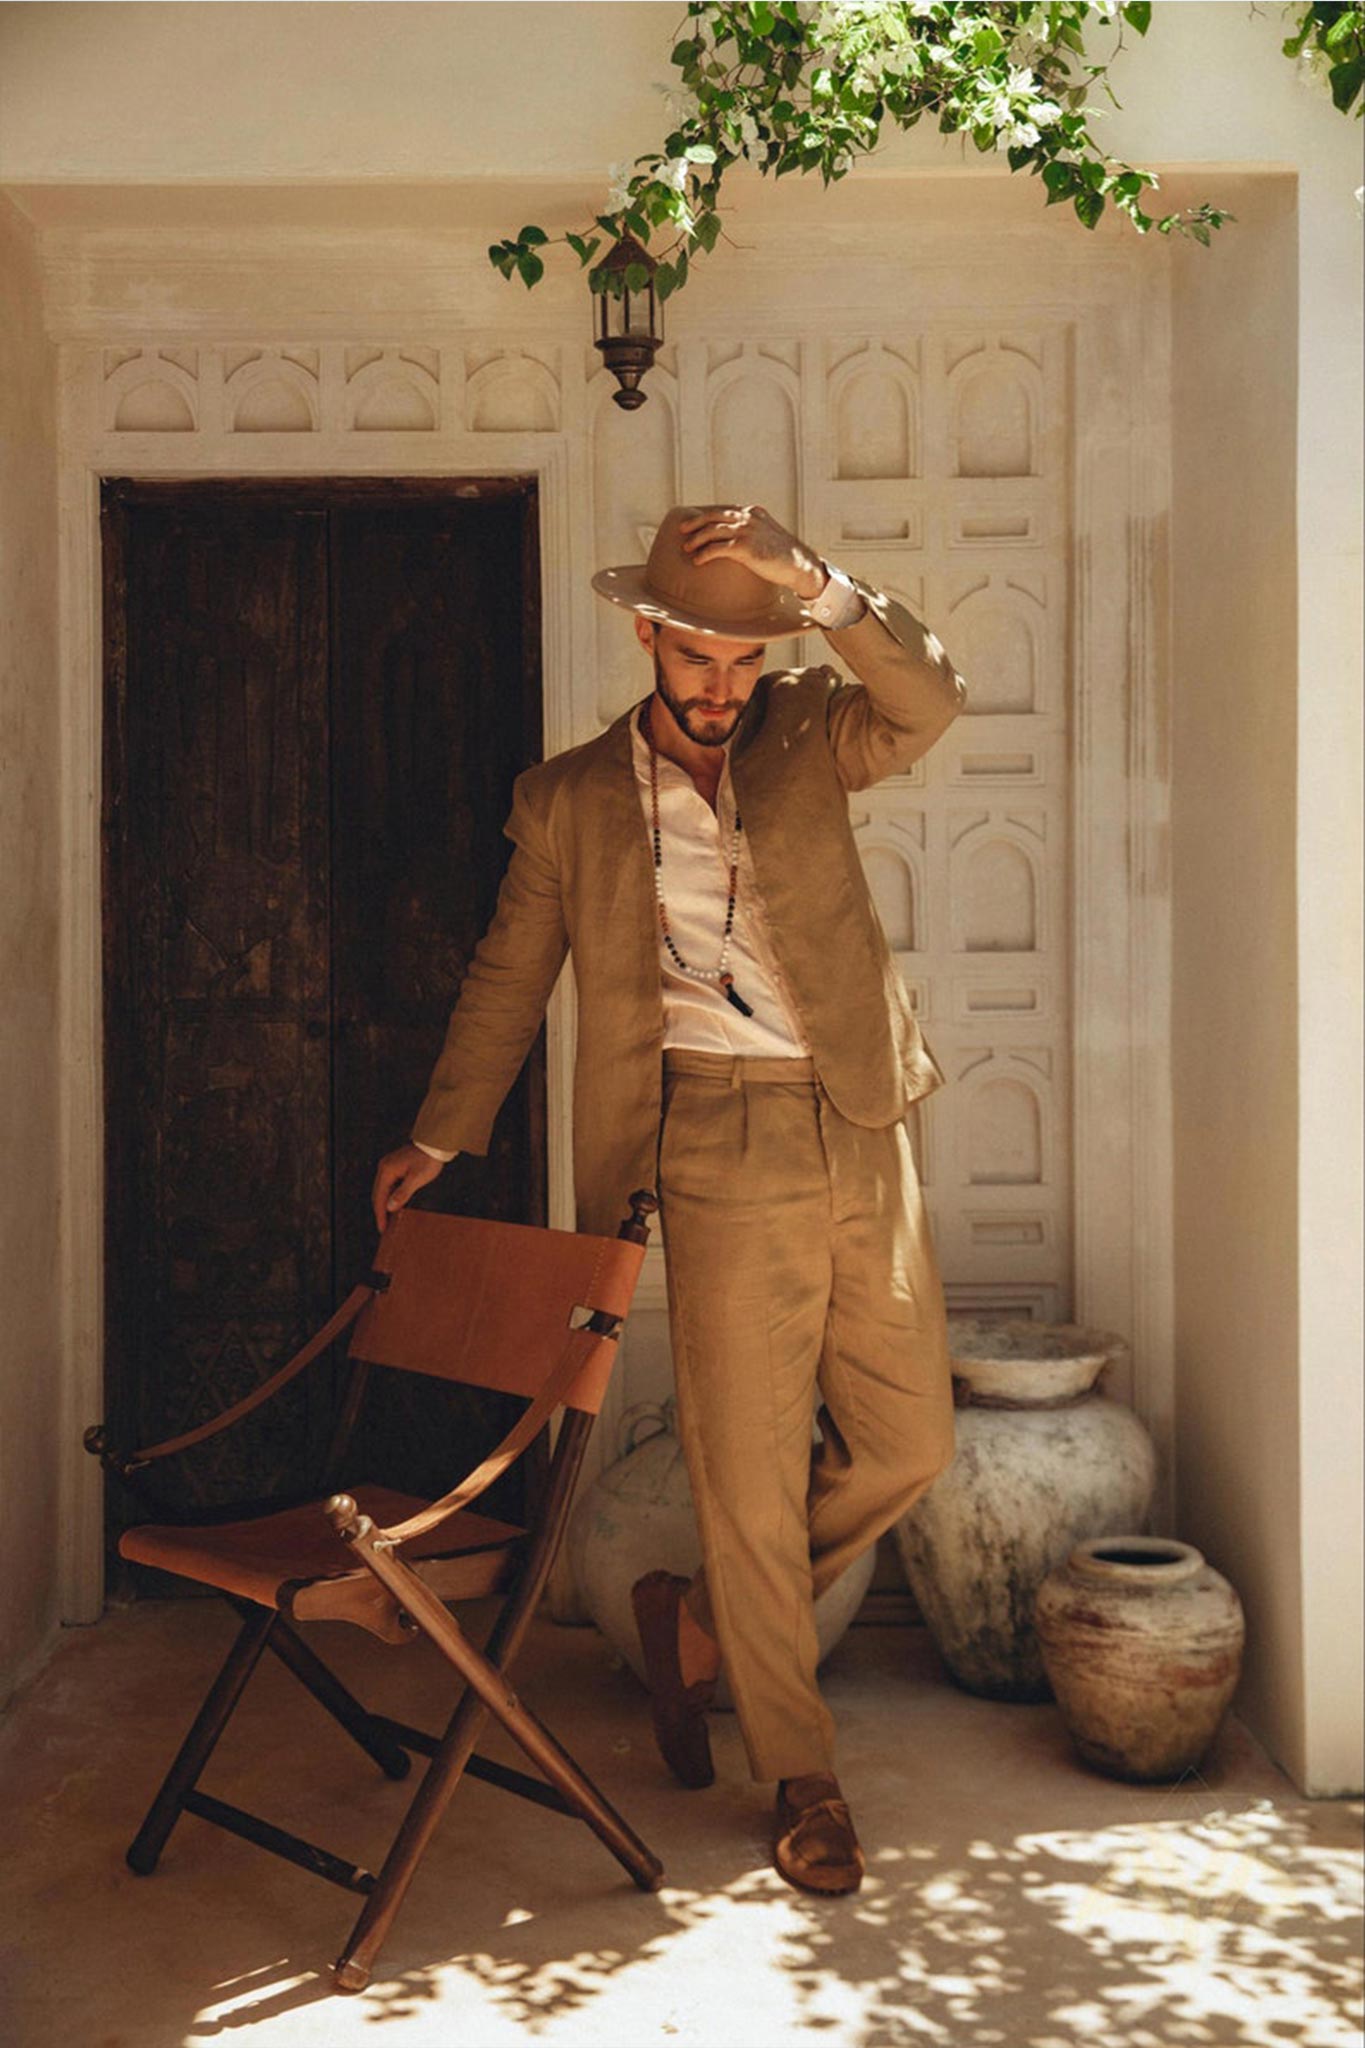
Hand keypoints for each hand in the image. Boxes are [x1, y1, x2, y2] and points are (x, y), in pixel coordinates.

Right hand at [371, 1142, 448, 1235]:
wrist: (436, 1144)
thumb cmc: (428, 1160)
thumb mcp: (417, 1179)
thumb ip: (402, 1193)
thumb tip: (389, 1207)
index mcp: (387, 1170)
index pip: (379, 1197)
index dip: (380, 1214)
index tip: (382, 1229)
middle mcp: (384, 1168)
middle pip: (378, 1194)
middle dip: (380, 1211)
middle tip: (384, 1228)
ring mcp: (389, 1166)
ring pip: (383, 1190)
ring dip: (385, 1204)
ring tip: (388, 1220)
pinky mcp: (395, 1167)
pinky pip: (389, 1185)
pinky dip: (390, 1196)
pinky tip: (395, 1205)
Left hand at [678, 505, 825, 601]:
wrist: (799, 565)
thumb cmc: (784, 556)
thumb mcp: (768, 536)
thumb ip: (754, 532)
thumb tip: (738, 540)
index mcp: (754, 513)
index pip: (724, 510)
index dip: (706, 515)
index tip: (694, 522)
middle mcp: (749, 518)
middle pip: (714, 515)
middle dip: (696, 522)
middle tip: (683, 530)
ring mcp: (747, 531)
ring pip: (713, 531)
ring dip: (697, 539)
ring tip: (687, 548)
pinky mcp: (745, 548)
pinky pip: (718, 548)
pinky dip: (705, 554)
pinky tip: (698, 561)